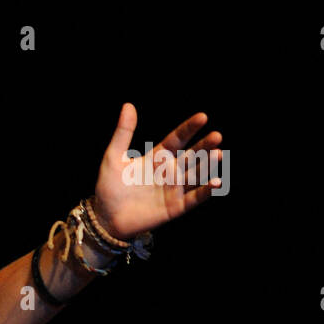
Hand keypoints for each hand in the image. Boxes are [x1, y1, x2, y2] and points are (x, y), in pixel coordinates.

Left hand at [92, 104, 223, 238]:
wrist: (104, 217)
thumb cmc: (109, 187)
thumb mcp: (113, 157)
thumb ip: (123, 133)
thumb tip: (128, 105)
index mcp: (157, 157)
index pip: (177, 139)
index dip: (189, 128)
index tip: (202, 117)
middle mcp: (169, 171)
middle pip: (191, 156)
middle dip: (204, 146)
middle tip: (217, 136)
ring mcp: (174, 189)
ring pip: (195, 175)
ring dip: (207, 166)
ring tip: (218, 154)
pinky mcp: (175, 207)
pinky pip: (194, 198)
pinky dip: (205, 191)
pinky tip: (216, 183)